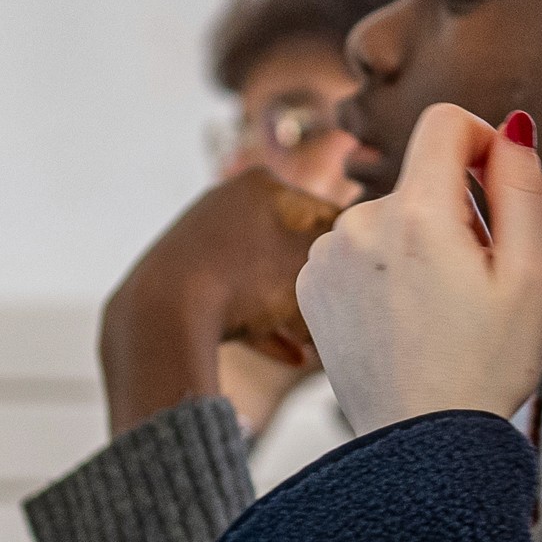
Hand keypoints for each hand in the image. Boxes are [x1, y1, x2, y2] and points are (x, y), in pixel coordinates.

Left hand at [97, 171, 347, 433]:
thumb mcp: (312, 267)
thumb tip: (378, 241)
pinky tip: (286, 356)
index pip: (326, 213)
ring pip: (263, 277)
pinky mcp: (180, 276)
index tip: (369, 284)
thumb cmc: (246, 283)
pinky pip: (231, 301)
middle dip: (319, 287)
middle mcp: (227, 201)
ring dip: (291, 311)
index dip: (352, 253)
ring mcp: (199, 238)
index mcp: (261, 185)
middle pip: (292, 247)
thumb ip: (347, 253)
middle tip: (341, 315)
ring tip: (316, 341)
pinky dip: (259, 326)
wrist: (163, 315)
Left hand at [296, 104, 541, 433]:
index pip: (444, 122)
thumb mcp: (531, 274)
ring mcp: (325, 255)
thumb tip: (511, 127)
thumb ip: (521, 186)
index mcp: (416, 213)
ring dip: (414, 244)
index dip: (482, 141)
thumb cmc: (487, 365)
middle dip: (452, 212)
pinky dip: (381, 271)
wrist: (422, 447)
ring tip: (436, 309)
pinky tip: (401, 321)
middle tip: (473, 283)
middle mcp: (357, 223)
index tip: (497, 185)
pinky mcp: (310, 285)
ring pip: (387, 216)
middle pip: (418, 178)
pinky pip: (356, 250)